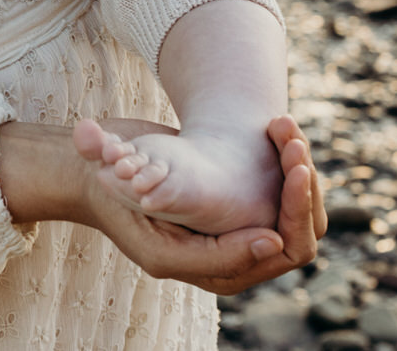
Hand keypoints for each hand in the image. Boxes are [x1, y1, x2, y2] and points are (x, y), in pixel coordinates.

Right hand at [81, 115, 325, 294]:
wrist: (93, 174)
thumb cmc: (119, 209)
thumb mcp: (161, 245)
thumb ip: (215, 256)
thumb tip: (275, 243)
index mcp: (222, 271)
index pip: (286, 249)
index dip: (297, 210)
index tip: (296, 169)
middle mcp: (235, 251)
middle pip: (299, 227)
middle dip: (303, 184)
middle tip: (295, 142)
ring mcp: (235, 221)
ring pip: (292, 200)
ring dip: (296, 161)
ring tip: (285, 126)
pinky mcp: (234, 195)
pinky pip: (278, 180)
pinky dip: (282, 153)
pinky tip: (276, 126)